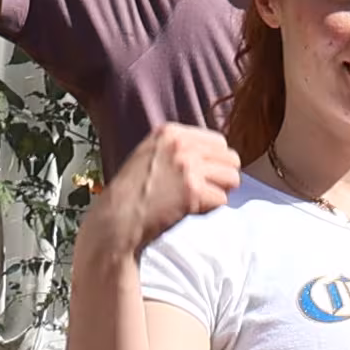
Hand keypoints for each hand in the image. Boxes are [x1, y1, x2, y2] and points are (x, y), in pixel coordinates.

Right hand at [86, 121, 241, 258]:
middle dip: (222, 177)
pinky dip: (209, 210)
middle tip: (203, 190)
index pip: (218, 141)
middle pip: (231, 158)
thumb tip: (218, 153)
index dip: (214, 161)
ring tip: (197, 200)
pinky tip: (189, 210)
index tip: (199, 175)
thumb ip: (180, 148)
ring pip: (232, 178)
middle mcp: (181, 145)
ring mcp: (187, 167)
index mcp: (170, 131)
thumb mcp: (151, 153)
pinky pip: (222, 200)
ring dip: (219, 193)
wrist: (117, 218)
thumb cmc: (133, 191)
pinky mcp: (192, 191)